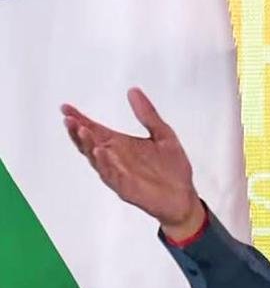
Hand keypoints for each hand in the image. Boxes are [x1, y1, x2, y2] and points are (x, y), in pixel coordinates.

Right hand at [62, 88, 205, 239]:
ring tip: (82, 130)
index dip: (80, 119)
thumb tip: (133, 91)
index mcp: (121, 145)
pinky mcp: (125, 188)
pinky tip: (100, 152)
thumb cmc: (173, 168)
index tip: (66, 107)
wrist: (184, 196)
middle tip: (69, 118)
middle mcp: (115, 158)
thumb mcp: (163, 134)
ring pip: (96, 159)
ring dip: (87, 145)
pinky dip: (104, 163)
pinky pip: (110, 175)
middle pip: (89, 143)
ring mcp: (118, 173)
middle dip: (78, 131)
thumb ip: (147, 114)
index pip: (95, 130)